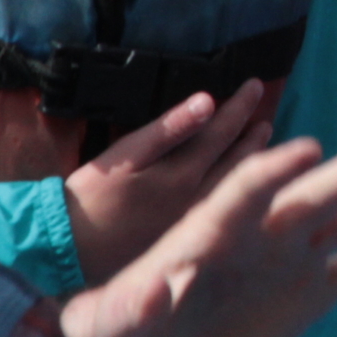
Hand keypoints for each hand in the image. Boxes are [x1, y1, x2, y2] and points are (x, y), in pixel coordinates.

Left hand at [58, 125, 336, 336]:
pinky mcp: (307, 291)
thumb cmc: (120, 324)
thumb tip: (156, 294)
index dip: (274, 171)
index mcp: (212, 229)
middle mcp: (262, 233)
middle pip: (314, 190)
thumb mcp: (121, 318)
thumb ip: (139, 305)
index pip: (246, 190)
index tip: (308, 150)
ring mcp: (290, 259)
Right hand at [64, 79, 281, 282]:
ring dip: (247, 161)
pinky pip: (219, 204)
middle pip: (235, 161)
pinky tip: (234, 181)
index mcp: (183, 175)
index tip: (255, 84)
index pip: (222, 132)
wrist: (71, 252)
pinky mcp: (181, 238)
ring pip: (231, 185)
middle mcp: (197, 199)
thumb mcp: (125, 155)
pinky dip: (233, 186)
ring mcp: (192, 222)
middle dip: (252, 135)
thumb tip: (207, 101)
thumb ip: (168, 129)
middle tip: (265, 117)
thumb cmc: (92, 197)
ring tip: (261, 143)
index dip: (240, 107)